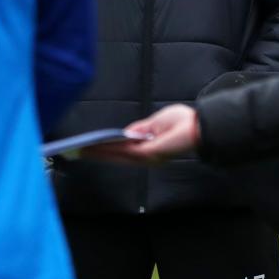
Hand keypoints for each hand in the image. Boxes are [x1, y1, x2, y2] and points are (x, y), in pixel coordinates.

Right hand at [81, 105, 199, 164]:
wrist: (201, 126)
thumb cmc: (183, 122)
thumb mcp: (157, 122)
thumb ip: (141, 129)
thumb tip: (125, 134)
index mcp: (148, 149)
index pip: (123, 151)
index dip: (106, 149)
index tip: (89, 147)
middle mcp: (146, 156)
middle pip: (117, 156)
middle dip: (98, 153)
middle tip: (78, 152)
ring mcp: (146, 156)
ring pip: (118, 155)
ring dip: (99, 152)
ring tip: (82, 150)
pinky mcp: (148, 153)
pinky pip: (124, 152)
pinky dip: (110, 149)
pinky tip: (98, 147)